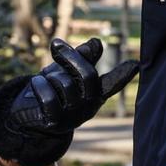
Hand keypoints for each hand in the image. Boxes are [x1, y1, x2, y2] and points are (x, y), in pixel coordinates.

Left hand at [0, 38, 137, 165]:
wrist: (30, 117)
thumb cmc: (52, 89)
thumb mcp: (66, 71)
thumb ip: (81, 58)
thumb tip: (96, 43)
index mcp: (96, 93)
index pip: (112, 83)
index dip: (123, 74)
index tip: (136, 64)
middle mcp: (89, 105)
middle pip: (87, 76)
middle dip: (71, 56)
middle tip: (56, 43)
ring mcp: (73, 116)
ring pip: (65, 84)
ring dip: (49, 74)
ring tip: (42, 77)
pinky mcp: (56, 122)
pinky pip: (48, 97)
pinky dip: (39, 85)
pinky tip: (35, 82)